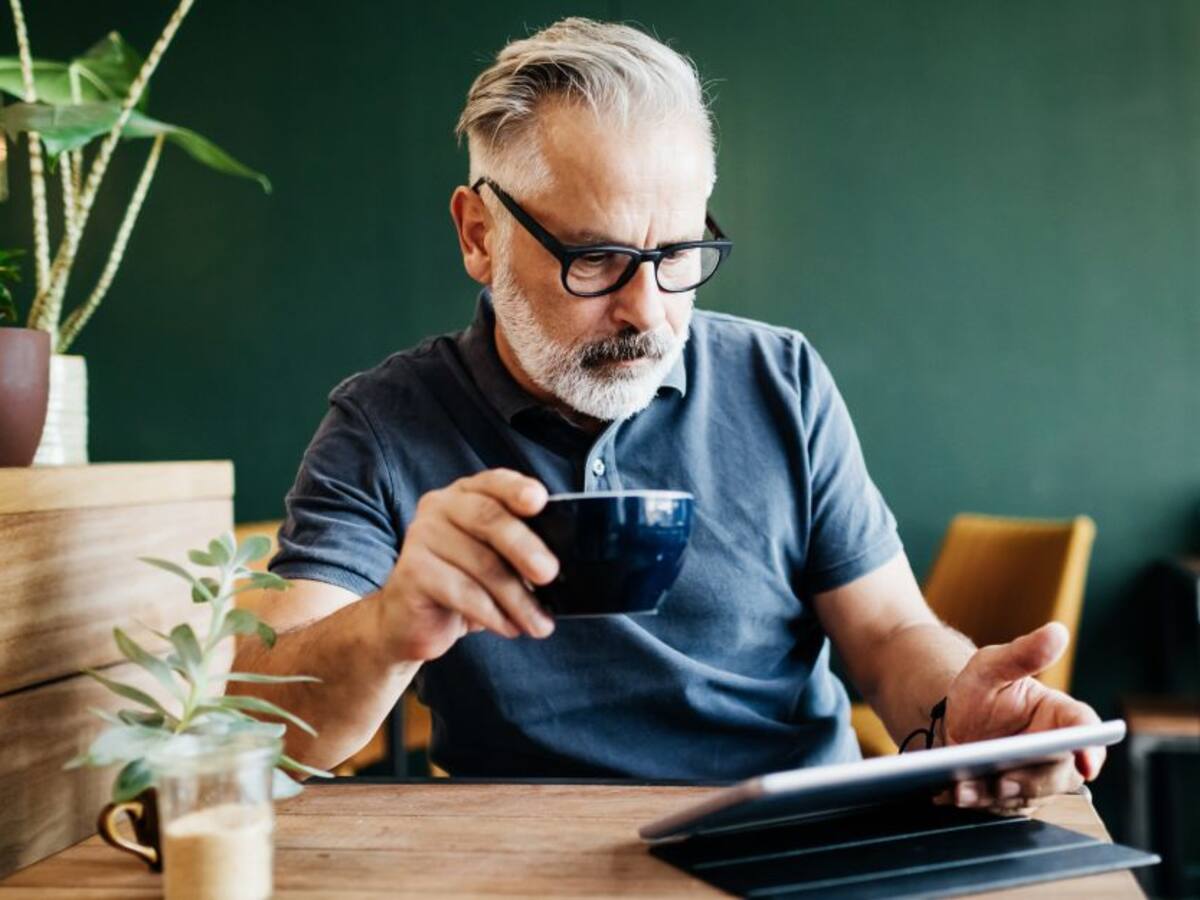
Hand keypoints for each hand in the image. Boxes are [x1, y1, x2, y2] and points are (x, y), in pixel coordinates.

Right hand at [376, 468, 558, 661]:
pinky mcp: (411, 571)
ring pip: (481, 563)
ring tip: (539, 623)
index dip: (517, 489)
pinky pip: (462, 592)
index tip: (539, 501)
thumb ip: (519, 550)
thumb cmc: (462, 584)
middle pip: (488, 518)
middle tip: (549, 574)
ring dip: (518, 599)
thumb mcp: (494, 560)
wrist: (409, 621)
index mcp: (466, 493)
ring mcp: (421, 536)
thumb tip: (558, 566)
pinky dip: (493, 614)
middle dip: (525, 547)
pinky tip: (509, 627)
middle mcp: (441, 507)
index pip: (494, 482)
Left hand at [936, 622, 1104, 813]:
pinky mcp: (1012, 798)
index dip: (1090, 747)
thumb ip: (1023, 653)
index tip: (1085, 760)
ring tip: (966, 786)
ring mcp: (1036, 779)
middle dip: (1032, 780)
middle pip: (1059, 774)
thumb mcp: (993, 665)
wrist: (953, 718)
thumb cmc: (981, 689)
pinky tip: (955, 791)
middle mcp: (1057, 752)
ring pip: (1027, 794)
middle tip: (1004, 779)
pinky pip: (1000, 806)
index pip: (1085, 730)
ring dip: (997, 794)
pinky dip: (978, 800)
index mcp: (1062, 716)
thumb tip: (1057, 631)